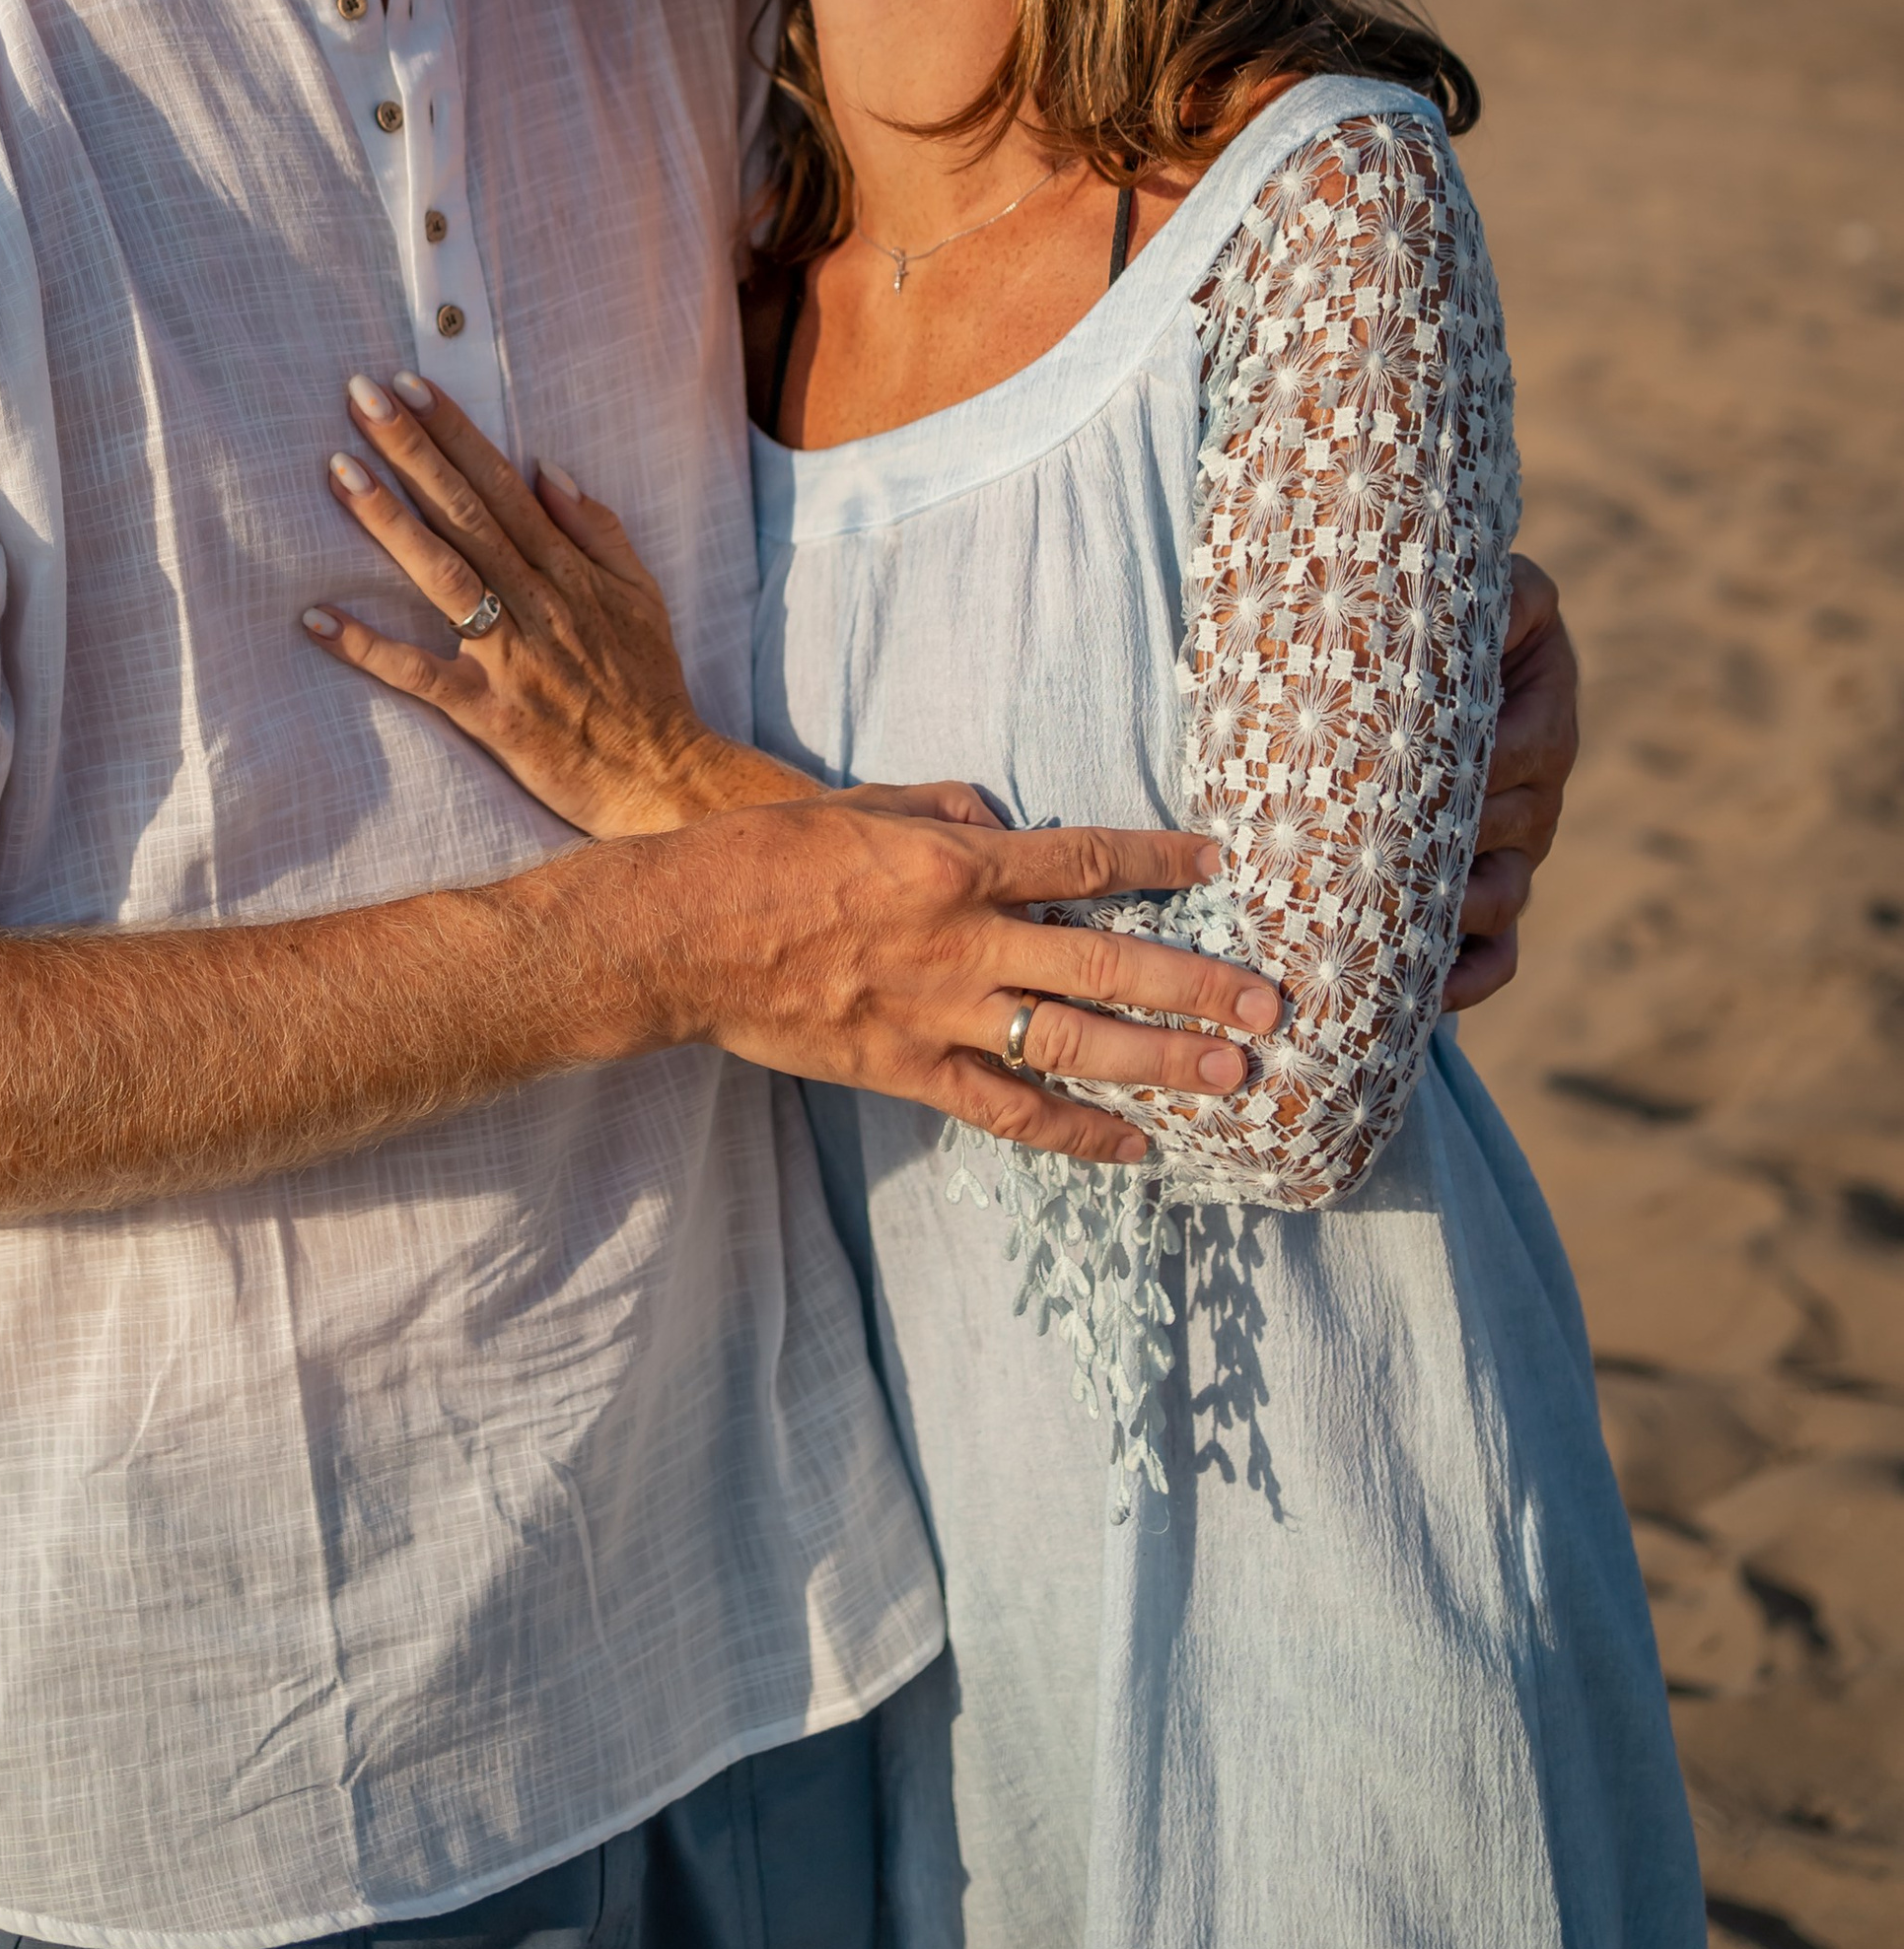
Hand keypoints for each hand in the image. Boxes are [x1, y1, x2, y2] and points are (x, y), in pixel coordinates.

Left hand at [304, 369, 802, 834]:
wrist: (665, 777)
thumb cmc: (649, 685)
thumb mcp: (641, 594)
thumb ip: (597, 530)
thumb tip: (547, 469)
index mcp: (567, 569)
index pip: (502, 483)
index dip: (454, 432)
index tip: (411, 385)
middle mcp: (537, 601)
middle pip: (466, 511)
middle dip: (412, 450)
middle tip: (361, 396)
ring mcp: (511, 656)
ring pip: (443, 575)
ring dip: (389, 522)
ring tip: (340, 473)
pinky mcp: (491, 712)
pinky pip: (420, 675)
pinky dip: (368, 647)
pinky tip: (319, 619)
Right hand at [651, 799, 1279, 1164]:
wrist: (678, 938)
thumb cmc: (761, 856)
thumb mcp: (858, 802)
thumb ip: (942, 809)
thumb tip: (1003, 818)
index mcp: (950, 864)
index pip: (1082, 859)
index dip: (1159, 857)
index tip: (1220, 859)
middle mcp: (959, 942)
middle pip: (1103, 964)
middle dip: (1194, 984)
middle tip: (1269, 1004)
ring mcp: (935, 1015)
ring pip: (1070, 1045)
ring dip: (1158, 1064)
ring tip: (1232, 1079)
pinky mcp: (905, 1072)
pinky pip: (1005, 1111)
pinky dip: (1073, 1133)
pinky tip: (1134, 1146)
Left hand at [1445, 553, 1578, 1011]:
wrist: (1417, 664)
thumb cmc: (1444, 622)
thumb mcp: (1488, 592)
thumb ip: (1501, 593)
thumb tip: (1501, 600)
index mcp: (1540, 721)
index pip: (1523, 753)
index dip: (1487, 768)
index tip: (1435, 776)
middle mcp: (1536, 795)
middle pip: (1511, 831)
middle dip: (1461, 844)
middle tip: (1391, 856)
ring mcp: (1513, 855)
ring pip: (1502, 896)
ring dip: (1463, 916)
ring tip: (1412, 933)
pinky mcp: (1485, 903)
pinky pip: (1497, 957)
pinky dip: (1470, 979)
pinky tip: (1431, 998)